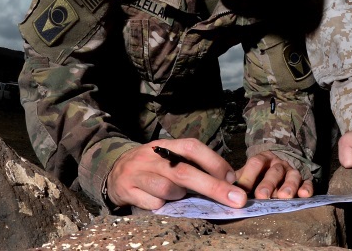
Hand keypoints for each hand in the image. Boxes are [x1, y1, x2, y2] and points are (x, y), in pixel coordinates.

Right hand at [106, 138, 245, 210]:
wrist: (115, 170)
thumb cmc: (153, 167)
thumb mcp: (170, 159)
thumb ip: (194, 166)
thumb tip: (228, 181)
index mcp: (167, 145)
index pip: (192, 147)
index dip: (215, 161)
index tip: (233, 178)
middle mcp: (152, 156)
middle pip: (185, 172)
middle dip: (214, 187)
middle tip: (236, 200)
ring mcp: (138, 172)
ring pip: (168, 189)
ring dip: (179, 196)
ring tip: (177, 194)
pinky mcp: (127, 189)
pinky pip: (153, 204)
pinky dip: (161, 206)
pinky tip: (158, 201)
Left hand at [235, 151, 312, 198]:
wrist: (280, 163)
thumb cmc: (259, 174)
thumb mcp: (247, 173)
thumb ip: (237, 180)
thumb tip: (221, 189)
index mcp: (262, 159)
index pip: (256, 163)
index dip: (249, 176)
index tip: (242, 190)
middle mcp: (278, 163)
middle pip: (274, 171)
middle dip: (268, 184)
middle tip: (262, 196)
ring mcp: (292, 170)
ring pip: (292, 176)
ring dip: (288, 186)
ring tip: (284, 197)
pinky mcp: (305, 178)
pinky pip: (308, 182)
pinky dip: (307, 188)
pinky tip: (304, 195)